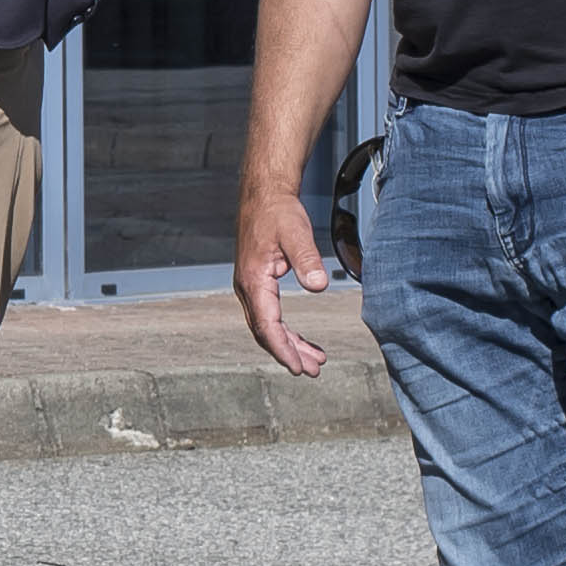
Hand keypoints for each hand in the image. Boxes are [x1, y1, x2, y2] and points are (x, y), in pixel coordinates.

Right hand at [233, 187, 334, 378]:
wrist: (263, 195)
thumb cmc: (278, 212)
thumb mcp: (296, 233)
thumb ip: (307, 259)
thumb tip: (318, 286)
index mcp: (253, 280)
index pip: (266, 325)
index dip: (283, 349)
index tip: (298, 367)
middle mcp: (247, 287)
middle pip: (265, 331)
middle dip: (288, 353)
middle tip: (313, 370)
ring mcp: (250, 286)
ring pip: (267, 326)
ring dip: (289, 345)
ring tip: (314, 360)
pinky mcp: (258, 283)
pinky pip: (269, 315)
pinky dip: (285, 331)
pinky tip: (301, 339)